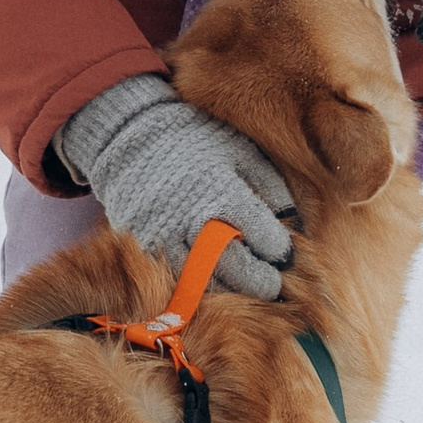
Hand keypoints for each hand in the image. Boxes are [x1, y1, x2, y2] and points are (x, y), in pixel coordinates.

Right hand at [54, 74, 295, 298]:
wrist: (130, 134)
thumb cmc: (193, 138)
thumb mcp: (240, 149)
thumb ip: (270, 184)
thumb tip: (292, 219)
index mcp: (224, 192)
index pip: (264, 238)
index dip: (280, 250)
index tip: (286, 252)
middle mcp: (195, 219)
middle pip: (237, 268)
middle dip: (262, 281)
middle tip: (273, 284)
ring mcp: (165, 236)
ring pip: (205, 282)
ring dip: (229, 288)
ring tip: (242, 284)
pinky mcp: (143, 246)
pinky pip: (173, 278)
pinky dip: (195, 283)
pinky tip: (210, 278)